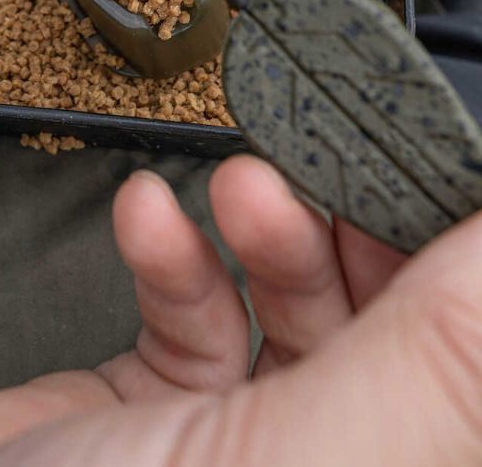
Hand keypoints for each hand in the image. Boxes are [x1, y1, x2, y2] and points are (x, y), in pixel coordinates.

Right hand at [0, 156, 481, 466]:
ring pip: (306, 306)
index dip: (461, 269)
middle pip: (403, 329)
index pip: (468, 363)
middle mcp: (342, 464)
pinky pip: (199, 312)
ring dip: (271, 229)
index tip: (439, 165)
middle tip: (337, 161)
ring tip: (238, 185)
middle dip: (368, 233)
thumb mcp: (318, 456)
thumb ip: (440, 359)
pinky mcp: (165, 410)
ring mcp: (255, 448)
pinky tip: (146, 216)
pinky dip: (175, 252)